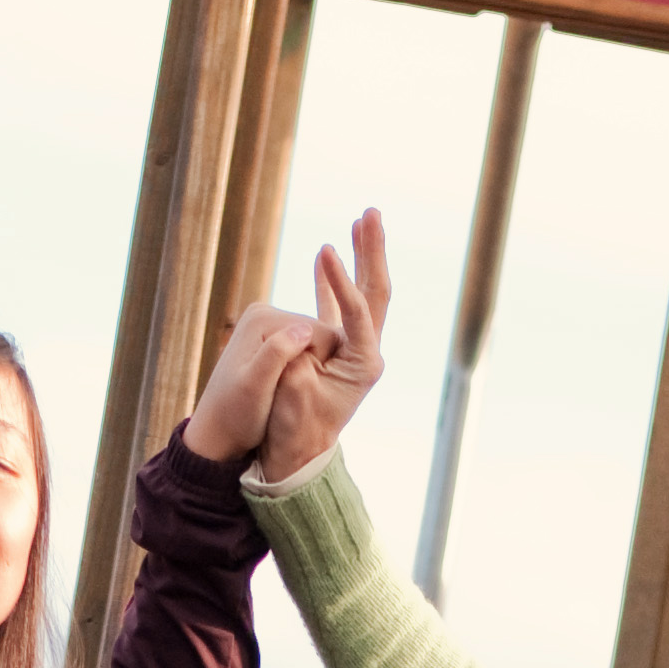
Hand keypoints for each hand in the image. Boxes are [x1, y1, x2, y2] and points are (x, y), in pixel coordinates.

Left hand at [183, 300, 329, 466]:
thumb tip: (305, 329)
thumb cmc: (236, 415)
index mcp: (262, 318)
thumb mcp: (256, 386)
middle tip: (302, 393)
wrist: (216, 430)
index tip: (308, 389)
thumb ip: (277, 353)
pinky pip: (301, 350)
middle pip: (315, 334)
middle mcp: (263, 313)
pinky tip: (292, 387)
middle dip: (316, 364)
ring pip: (311, 343)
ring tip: (296, 393)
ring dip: (312, 368)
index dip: (322, 363)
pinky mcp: (268, 339)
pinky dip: (304, 368)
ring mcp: (265, 325)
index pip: (319, 331)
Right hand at [255, 211, 390, 482]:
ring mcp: (354, 350)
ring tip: (360, 222)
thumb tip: (299, 331)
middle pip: (376, 292)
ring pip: (362, 295)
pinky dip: (332, 282)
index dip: (341, 281)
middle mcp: (366, 353)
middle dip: (372, 252)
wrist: (295, 454)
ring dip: (359, 258)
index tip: (324, 250)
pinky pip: (336, 308)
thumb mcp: (292, 390)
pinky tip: (326, 255)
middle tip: (371, 213)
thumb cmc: (292, 426)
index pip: (358, 313)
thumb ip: (297, 356)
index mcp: (364, 365)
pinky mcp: (337, 351)